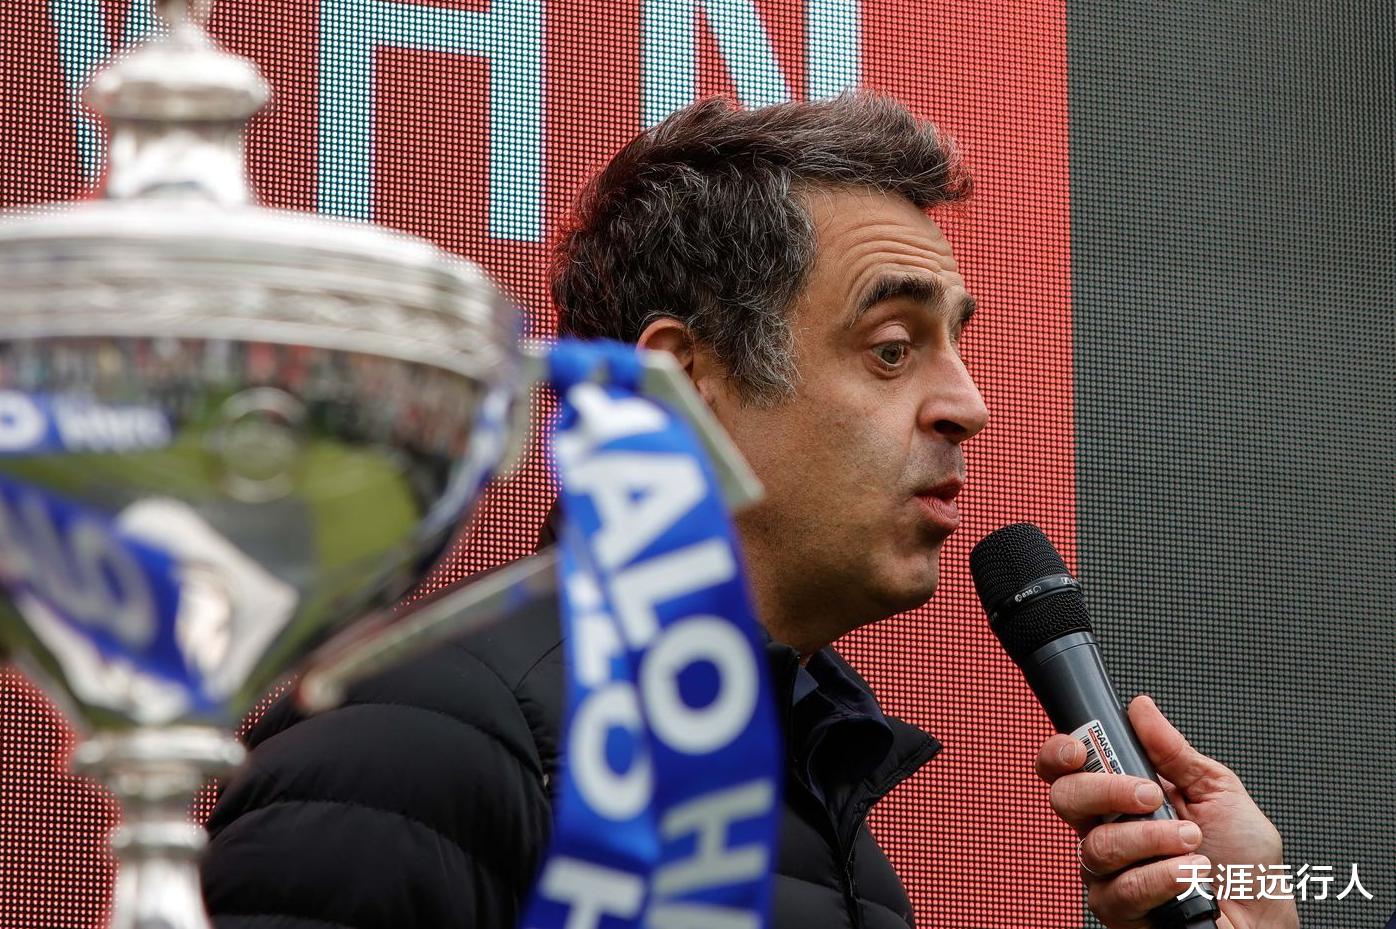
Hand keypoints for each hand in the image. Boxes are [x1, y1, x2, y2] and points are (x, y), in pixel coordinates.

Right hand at [1035, 695, 1299, 928]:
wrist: (1264, 917)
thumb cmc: (1246, 861)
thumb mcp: (1218, 790)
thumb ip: (1174, 751)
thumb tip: (1142, 709)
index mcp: (1123, 797)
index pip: (1067, 770)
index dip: (1059, 755)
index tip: (1079, 749)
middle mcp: (1108, 830)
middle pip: (1066, 799)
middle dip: (1108, 791)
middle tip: (1151, 796)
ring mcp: (1108, 871)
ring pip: (1097, 845)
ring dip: (1152, 839)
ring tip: (1191, 841)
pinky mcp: (1117, 909)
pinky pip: (1120, 888)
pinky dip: (1162, 877)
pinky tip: (1189, 874)